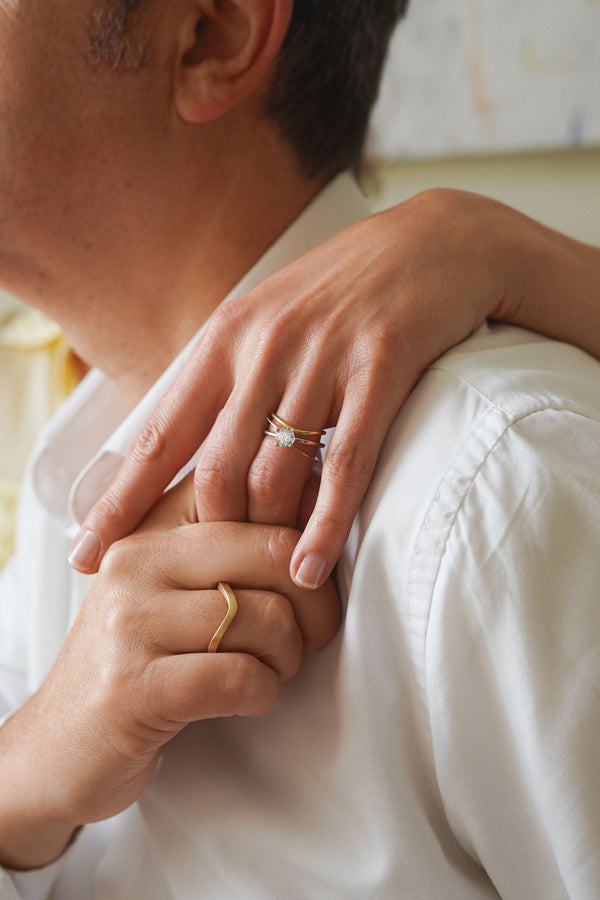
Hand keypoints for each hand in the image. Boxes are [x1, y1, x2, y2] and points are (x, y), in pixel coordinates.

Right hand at [0, 478, 339, 869]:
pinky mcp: (135, 687)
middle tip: (309, 635)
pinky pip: (240, 677)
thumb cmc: (137, 662)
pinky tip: (247, 699)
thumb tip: (318, 517)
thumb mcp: (171, 588)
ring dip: (288, 657)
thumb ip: (228, 548)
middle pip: (274, 553)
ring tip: (269, 670)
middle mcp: (136, 561)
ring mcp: (130, 622)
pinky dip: (264, 694)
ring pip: (267, 617)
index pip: (254, 494)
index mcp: (152, 526)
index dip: (304, 541)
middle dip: (315, 604)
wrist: (59, 746)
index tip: (311, 581)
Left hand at [70, 188, 598, 586]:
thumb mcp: (266, 321)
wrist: (430, 242)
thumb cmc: (340, 294)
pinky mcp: (380, 368)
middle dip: (208, 533)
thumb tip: (191, 457)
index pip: (157, 435)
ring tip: (266, 581)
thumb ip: (227, 381)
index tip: (85, 554)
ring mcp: (322, 357)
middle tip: (216, 577)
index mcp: (224, 338)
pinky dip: (323, 524)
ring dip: (266, 538)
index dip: (119, 501)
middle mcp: (264, 347)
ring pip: (276, 473)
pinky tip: (309, 569)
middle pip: (216, 468)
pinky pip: (344, 464)